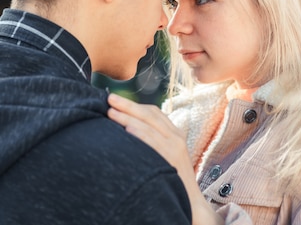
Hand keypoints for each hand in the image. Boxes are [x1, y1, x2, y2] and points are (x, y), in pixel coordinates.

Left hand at [107, 93, 222, 224]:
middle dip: (128, 105)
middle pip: (149, 114)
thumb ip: (152, 142)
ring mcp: (175, 146)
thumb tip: (127, 131)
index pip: (153, 112)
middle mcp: (176, 136)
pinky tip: (126, 130)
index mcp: (174, 133)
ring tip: (110, 113)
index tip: (116, 100)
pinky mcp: (172, 158)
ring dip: (127, 117)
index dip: (134, 105)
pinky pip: (153, 142)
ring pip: (148, 125)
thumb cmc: (172, 180)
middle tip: (109, 98)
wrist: (191, 202)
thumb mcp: (165, 155)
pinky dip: (139, 134)